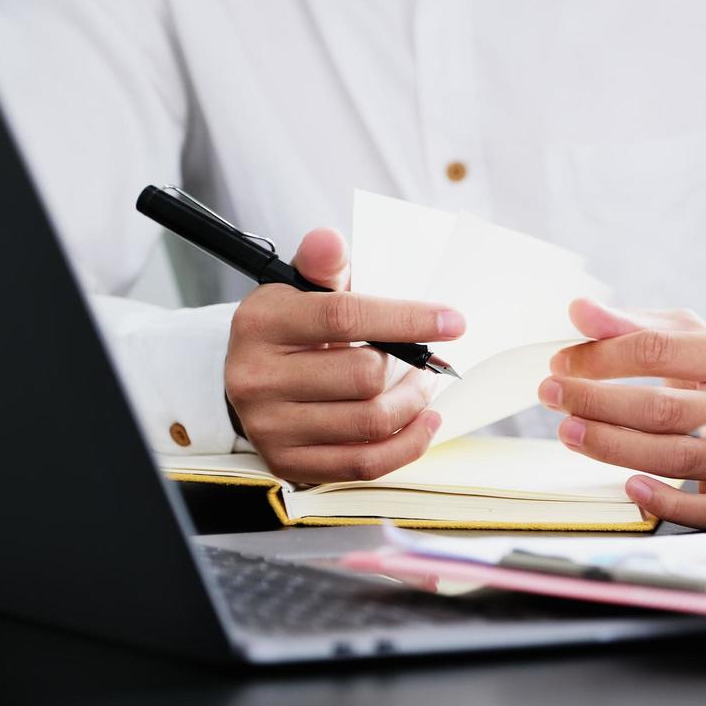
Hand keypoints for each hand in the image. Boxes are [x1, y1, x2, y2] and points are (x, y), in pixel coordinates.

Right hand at [224, 228, 464, 482]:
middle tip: (426, 360)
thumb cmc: (292, 330)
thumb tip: (329, 241)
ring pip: (371, 421)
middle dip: (410, 366)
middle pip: (365, 376)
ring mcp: (269, 426)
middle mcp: (256, 377)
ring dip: (413, 404)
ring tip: (421, 386)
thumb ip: (325, 266)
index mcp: (261, 322)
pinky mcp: (288, 462)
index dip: (406, 318)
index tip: (452, 321)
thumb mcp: (301, 289)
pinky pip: (364, 463)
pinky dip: (407, 445)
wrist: (253, 379)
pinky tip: (424, 422)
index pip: (344, 317)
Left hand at [538, 298, 705, 528]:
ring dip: (614, 446)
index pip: (661, 350)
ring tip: (569, 433)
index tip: (561, 362)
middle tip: (551, 395)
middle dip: (598, 401)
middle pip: (664, 406)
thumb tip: (579, 310)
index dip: (603, 356)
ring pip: (676, 456)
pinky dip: (667, 502)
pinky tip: (629, 488)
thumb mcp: (699, 343)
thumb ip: (637, 326)